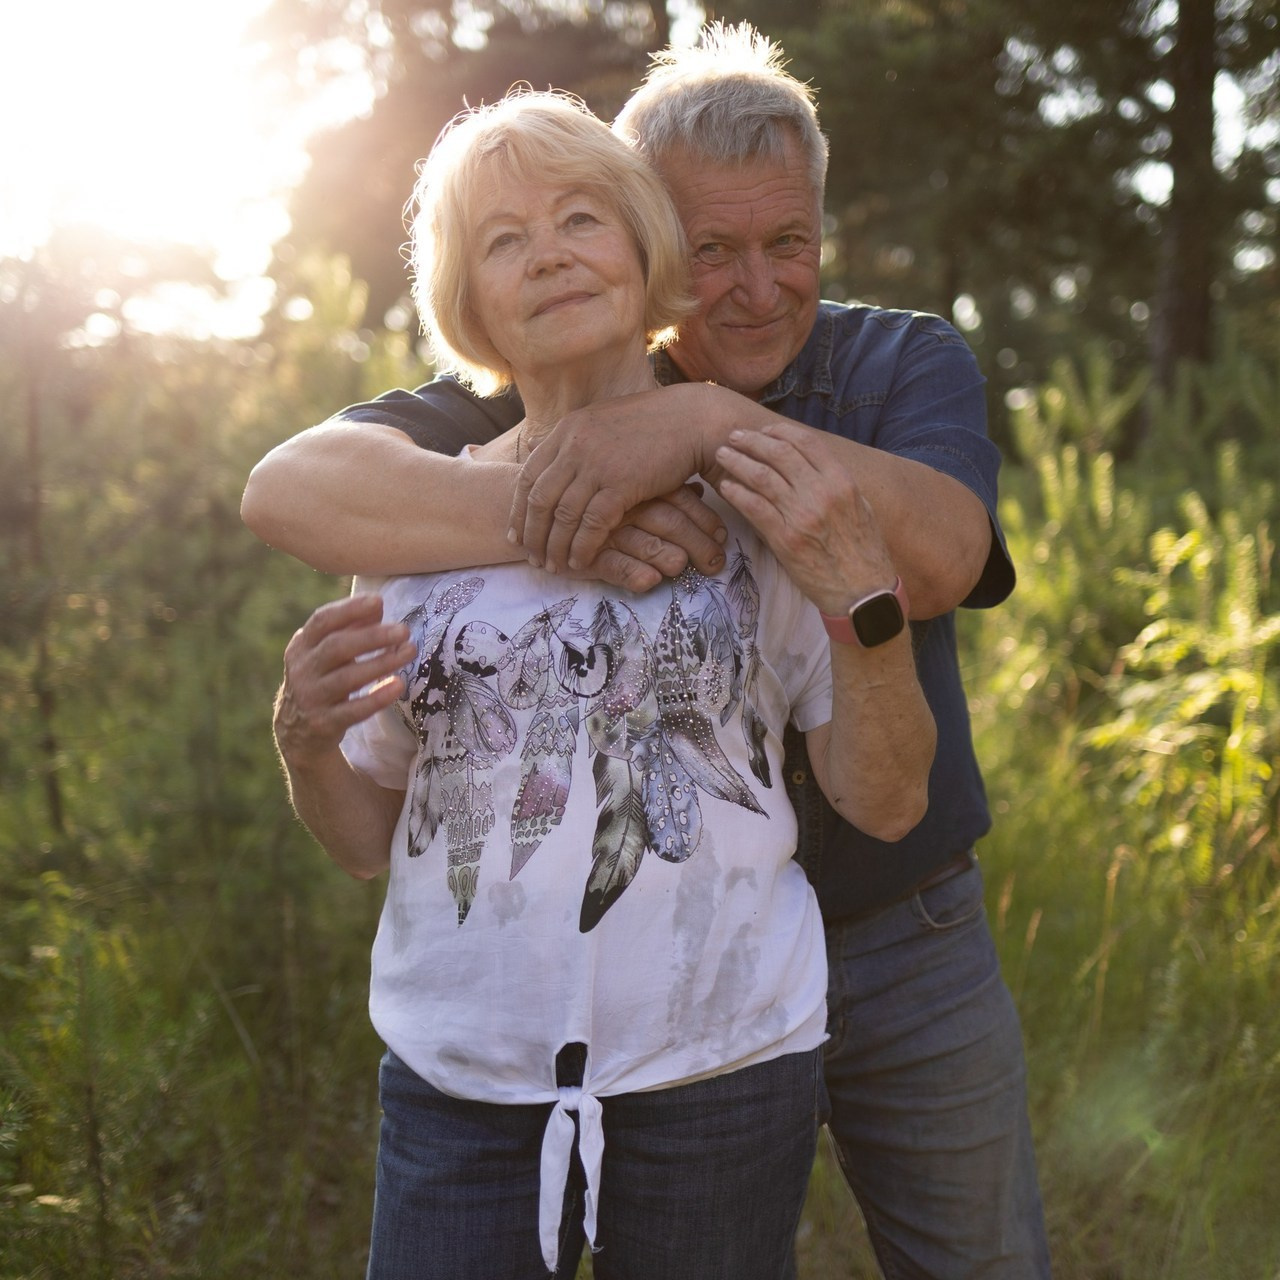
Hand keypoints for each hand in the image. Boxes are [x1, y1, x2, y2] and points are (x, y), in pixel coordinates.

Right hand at [274, 594, 416, 771]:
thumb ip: (350, 628)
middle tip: (403, 630)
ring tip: (409, 651)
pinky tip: (398, 685)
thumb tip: (377, 607)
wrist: (297, 730)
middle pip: (336, 647)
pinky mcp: (324, 723)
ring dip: (382, 663)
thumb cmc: (323, 678)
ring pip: (347, 678)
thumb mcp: (327, 652)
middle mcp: (302, 669)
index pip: (322, 621)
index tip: (378, 602)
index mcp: (302, 645)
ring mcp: (311, 697)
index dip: (349, 609)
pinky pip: (353, 710)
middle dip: (372, 637)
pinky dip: (377, 698)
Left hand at [508, 385, 709, 574]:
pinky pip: (592, 524)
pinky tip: (580, 562)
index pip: (528, 475)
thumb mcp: (603, 423)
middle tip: (530, 557)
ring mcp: (596, 464)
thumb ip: (575, 441)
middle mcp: (575, 445)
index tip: (515, 533)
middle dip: (531, 534)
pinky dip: (582, 547)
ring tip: (553, 566)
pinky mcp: (621, 484)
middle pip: (539, 499)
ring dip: (554, 546)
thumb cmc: (653, 425)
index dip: (518, 509)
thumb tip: (549, 456)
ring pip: (562, 515)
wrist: (693, 419)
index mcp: (567, 430)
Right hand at [570, 484, 726, 590]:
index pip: (679, 498)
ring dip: (668, 556)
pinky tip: (651, 581)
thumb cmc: (589, 497)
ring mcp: (604, 529)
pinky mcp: (585, 554)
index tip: (723, 537)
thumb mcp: (628, 487)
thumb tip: (701, 491)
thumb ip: (663, 489)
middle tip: (716, 564)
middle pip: (668, 520)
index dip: (704, 519)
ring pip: (643, 541)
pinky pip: (612, 563)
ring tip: (686, 568)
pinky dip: (632, 572)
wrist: (529, 504)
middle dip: (698, 544)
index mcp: (637, 481)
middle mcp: (624, 502)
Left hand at [714, 421, 897, 616]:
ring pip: (762, 477)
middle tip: (733, 437)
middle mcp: (822, 493)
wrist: (863, 593)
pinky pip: (755, 508)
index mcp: (842, 481)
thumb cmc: (863, 553)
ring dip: (737, 462)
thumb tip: (812, 466)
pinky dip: (737, 493)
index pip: (806, 442)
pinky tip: (725, 487)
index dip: (780, 431)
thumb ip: (836, 485)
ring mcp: (802, 515)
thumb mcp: (860, 509)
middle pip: (779, 454)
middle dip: (752, 441)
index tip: (763, 430)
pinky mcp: (786, 539)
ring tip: (722, 456)